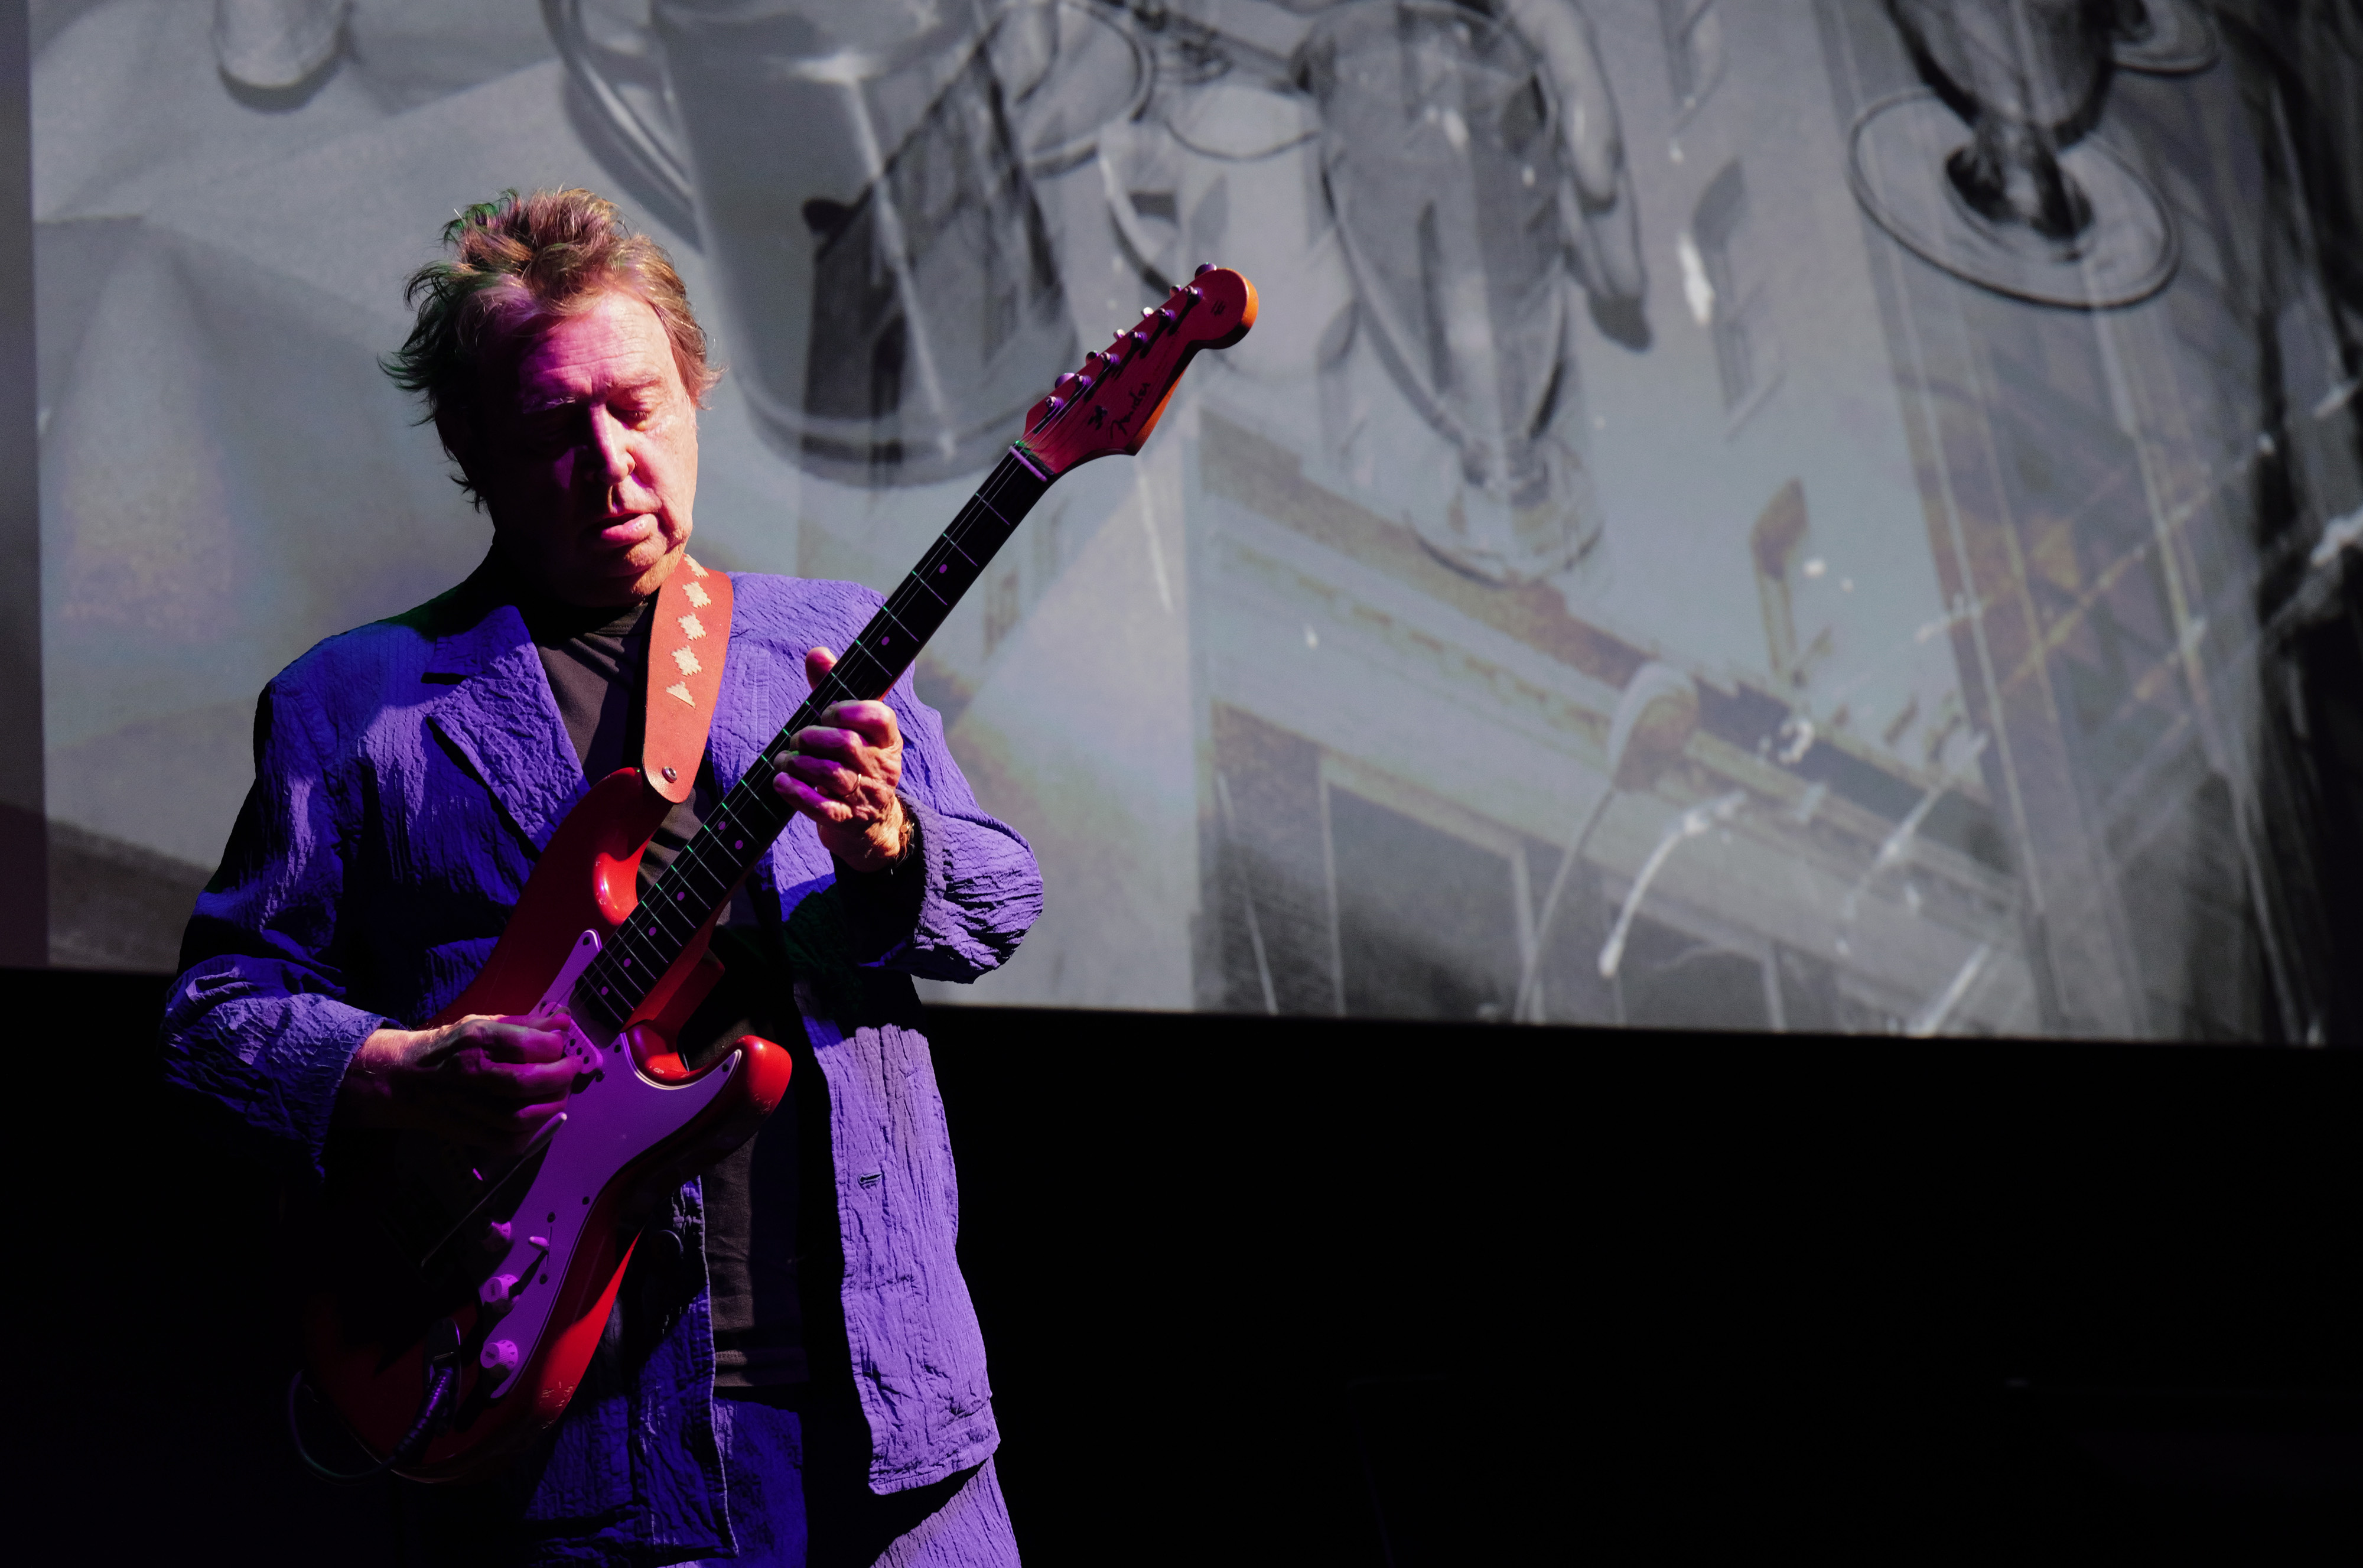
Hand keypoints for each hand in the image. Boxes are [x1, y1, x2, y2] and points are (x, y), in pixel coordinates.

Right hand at [337, 1011, 577, 1151]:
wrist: (401, 1078)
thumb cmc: (449, 1047)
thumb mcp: (482, 1023)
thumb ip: (525, 1023)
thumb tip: (564, 1022)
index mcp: (477, 1039)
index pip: (528, 1045)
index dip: (555, 1046)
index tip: (561, 1046)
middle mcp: (472, 1073)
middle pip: (527, 1083)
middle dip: (561, 1077)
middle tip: (570, 1069)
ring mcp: (468, 1107)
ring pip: (521, 1117)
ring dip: (552, 1106)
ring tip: (559, 1093)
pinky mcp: (467, 1132)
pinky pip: (508, 1142)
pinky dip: (532, 1134)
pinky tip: (538, 1117)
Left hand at [771, 646, 908, 873]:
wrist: (871, 825)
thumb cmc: (854, 764)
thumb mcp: (851, 727)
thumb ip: (833, 688)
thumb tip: (817, 653)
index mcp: (888, 739)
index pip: (878, 717)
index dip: (847, 710)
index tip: (826, 713)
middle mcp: (882, 768)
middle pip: (847, 745)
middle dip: (812, 738)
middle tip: (797, 740)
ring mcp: (867, 797)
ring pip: (831, 775)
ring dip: (798, 764)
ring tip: (784, 760)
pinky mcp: (847, 822)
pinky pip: (822, 808)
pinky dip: (796, 793)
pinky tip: (780, 782)